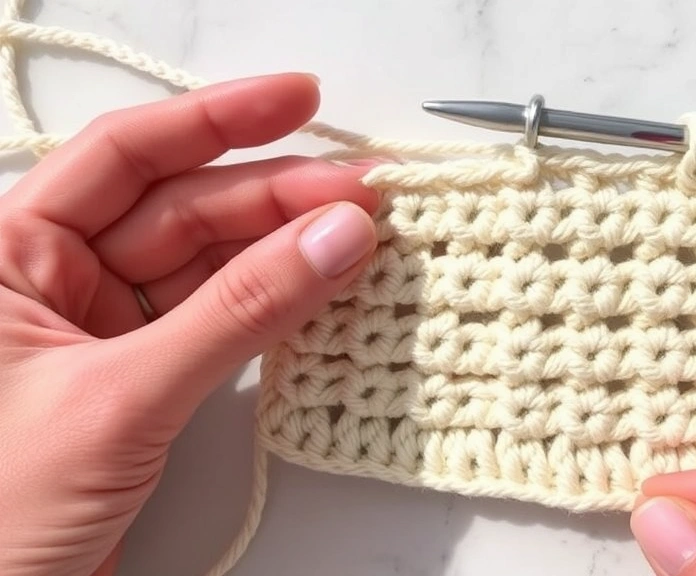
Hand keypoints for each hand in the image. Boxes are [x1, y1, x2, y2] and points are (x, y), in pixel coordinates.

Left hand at [0, 73, 379, 574]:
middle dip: (274, 195)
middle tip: (358, 194)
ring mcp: (105, 329)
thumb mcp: (122, 397)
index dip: (217, 121)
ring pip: (210, 263)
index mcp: (8, 255)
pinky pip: (220, 317)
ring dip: (284, 248)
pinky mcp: (146, 377)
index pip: (124, 156)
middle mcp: (55, 280)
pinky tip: (321, 282)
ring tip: (356, 234)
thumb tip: (332, 238)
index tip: (299, 101)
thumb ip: (238, 313)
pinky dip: (275, 303)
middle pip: (182, 207)